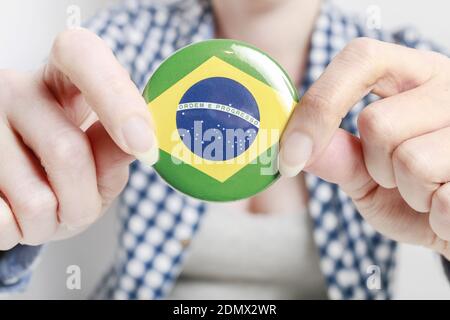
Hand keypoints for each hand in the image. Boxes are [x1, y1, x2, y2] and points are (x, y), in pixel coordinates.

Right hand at [0, 28, 157, 248]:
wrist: (8, 190)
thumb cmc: (61, 170)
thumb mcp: (97, 161)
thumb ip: (115, 152)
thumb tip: (139, 144)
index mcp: (59, 79)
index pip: (83, 56)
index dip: (117, 99)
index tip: (143, 144)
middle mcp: (14, 89)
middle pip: (67, 151)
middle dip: (84, 201)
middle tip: (76, 208)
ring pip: (36, 199)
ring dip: (51, 224)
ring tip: (41, 208)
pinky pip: (1, 221)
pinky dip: (19, 233)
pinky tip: (12, 211)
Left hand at [279, 37, 449, 259]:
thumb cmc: (414, 198)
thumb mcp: (369, 180)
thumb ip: (339, 160)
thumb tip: (299, 146)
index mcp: (413, 76)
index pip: (361, 59)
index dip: (319, 106)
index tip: (291, 155)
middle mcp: (448, 86)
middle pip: (376, 122)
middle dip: (376, 167)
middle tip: (400, 178)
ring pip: (411, 161)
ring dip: (411, 194)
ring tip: (429, 193)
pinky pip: (445, 198)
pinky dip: (439, 216)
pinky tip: (448, 208)